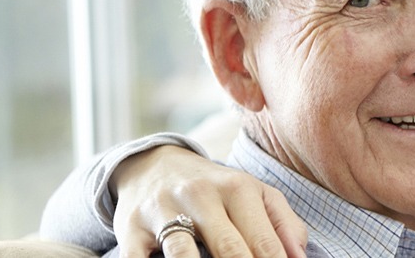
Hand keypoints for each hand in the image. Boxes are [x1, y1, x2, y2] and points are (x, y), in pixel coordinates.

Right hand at [111, 145, 307, 256]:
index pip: (264, 242)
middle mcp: (200, 196)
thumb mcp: (256, 195)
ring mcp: (162, 211)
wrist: (155, 165)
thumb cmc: (218, 190)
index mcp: (237, 188)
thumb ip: (284, 224)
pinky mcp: (130, 229)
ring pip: (183, 254)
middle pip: (230, 249)